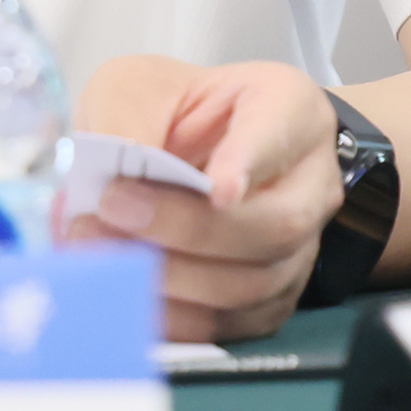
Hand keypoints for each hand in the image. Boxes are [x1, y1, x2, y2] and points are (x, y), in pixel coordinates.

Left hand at [62, 54, 346, 341]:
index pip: (279, 133)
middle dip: (186, 229)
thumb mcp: (142, 84)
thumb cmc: (179, 110)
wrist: (201, 150)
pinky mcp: (272, 300)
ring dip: (171, 277)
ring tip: (102, 252)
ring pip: (254, 283)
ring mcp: (300, 247)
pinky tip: (127, 296)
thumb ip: (127, 116)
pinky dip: (175, 317)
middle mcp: (309, 182)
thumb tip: (110, 172)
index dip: (250, 163)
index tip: (218, 188)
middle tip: (112, 211)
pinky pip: (233, 326)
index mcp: (287, 108)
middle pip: (274, 224)